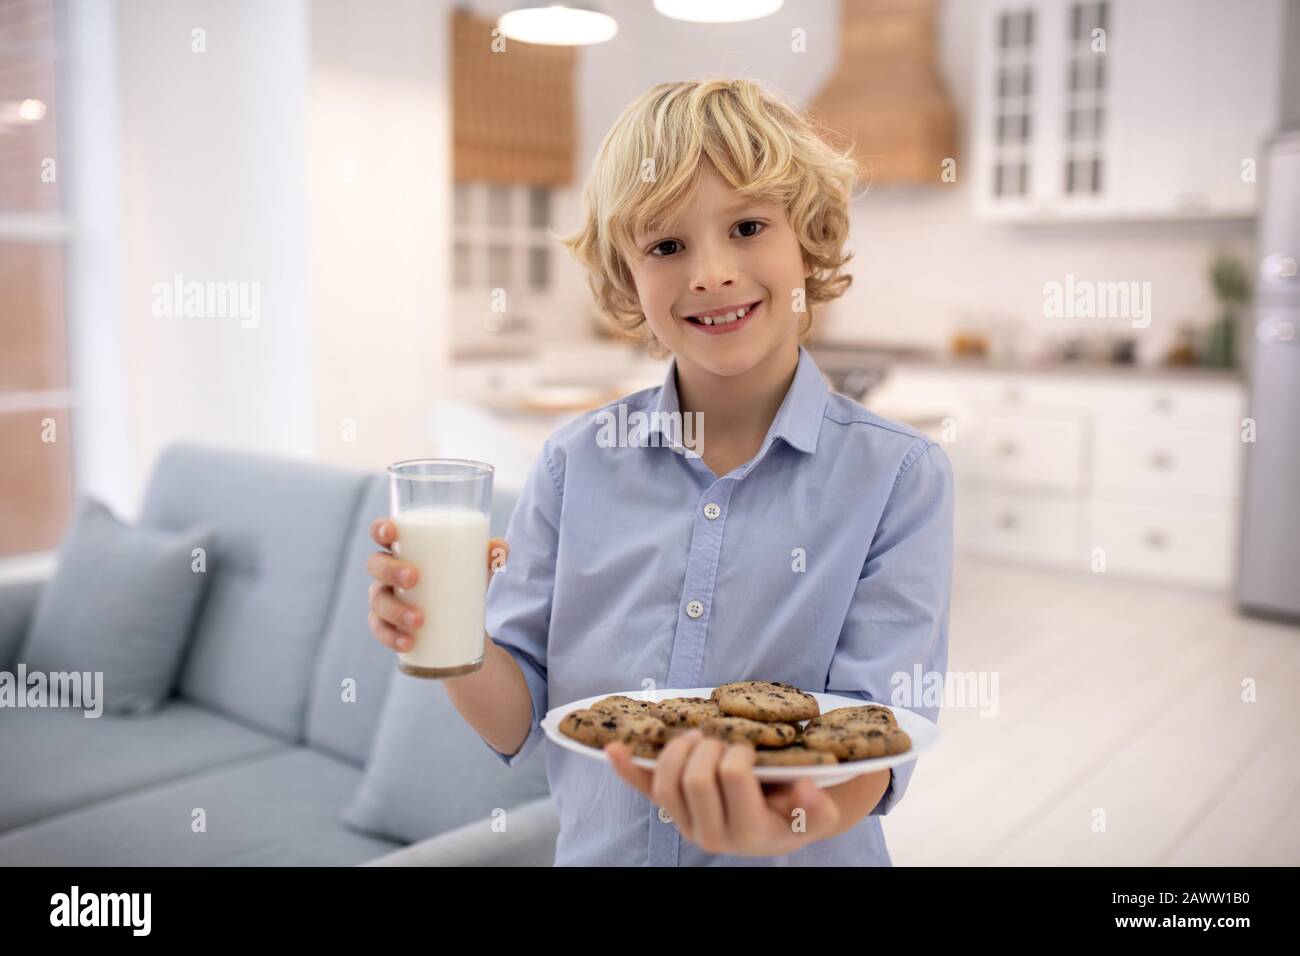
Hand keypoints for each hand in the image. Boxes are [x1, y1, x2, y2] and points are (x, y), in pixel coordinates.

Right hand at [365, 516, 508, 652]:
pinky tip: (408, 643)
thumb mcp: (474, 567)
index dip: (380, 529)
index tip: (391, 533)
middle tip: (414, 578)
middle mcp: (387, 572)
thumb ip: (488, 556)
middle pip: (376, 565)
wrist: (459, 620)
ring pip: (379, 601)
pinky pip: (381, 631)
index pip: (382, 532)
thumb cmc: (459, 579)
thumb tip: (502, 548)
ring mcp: (384, 599)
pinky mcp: (386, 625)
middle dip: (391, 570)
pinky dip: (392, 637)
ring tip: (419, 620)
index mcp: (403, 549)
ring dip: (396, 610)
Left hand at [605, 729, 841, 856]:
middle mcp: (713, 836)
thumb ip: (818, 807)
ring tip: (697, 736)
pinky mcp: (673, 813)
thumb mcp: (820, 812)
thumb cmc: (799, 812)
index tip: (748, 746)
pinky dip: (627, 769)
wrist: (780, 827)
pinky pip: (646, 791)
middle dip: (709, 747)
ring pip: (666, 783)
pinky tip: (614, 749)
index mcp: (750, 833)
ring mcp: (687, 824)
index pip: (732, 779)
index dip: (738, 753)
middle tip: (723, 738)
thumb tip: (804, 789)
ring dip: (677, 750)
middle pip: (695, 779)